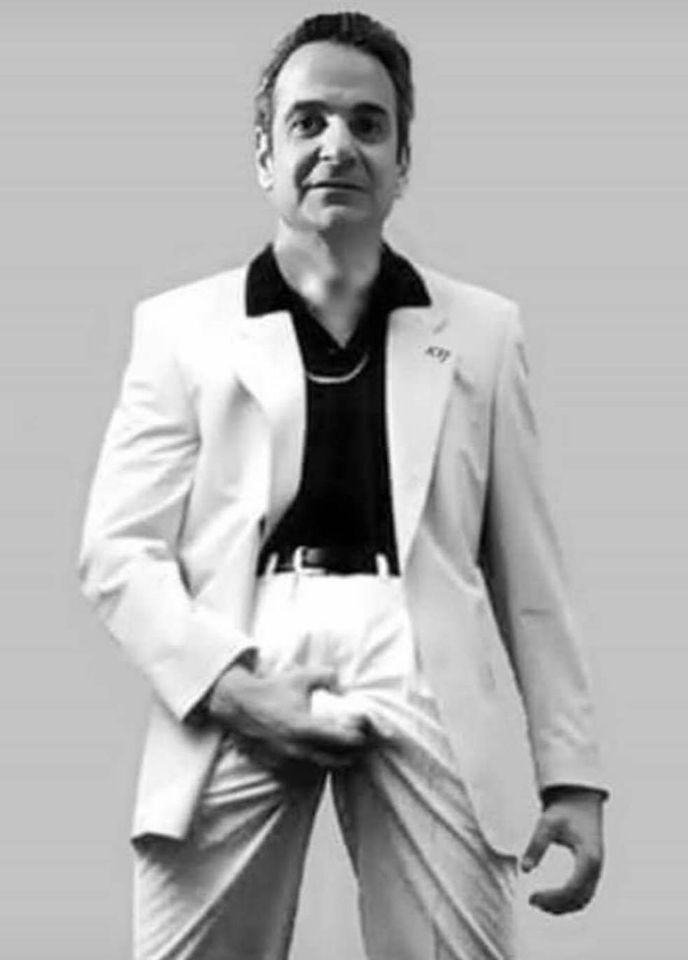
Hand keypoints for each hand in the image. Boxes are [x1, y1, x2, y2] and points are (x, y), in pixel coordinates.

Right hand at [206, 663, 370, 777]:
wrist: (237, 705)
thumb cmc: (268, 691)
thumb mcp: (299, 677)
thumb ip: (325, 675)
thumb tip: (339, 681)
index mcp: (305, 728)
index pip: (343, 740)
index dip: (359, 737)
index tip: (364, 732)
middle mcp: (297, 749)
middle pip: (337, 761)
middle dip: (352, 754)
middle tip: (360, 746)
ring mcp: (286, 762)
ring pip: (320, 770)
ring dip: (333, 763)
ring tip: (343, 754)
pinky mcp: (276, 768)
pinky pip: (302, 775)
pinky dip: (313, 769)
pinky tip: (318, 759)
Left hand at [521, 787, 604, 913]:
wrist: (580, 800)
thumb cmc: (564, 810)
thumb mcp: (547, 823)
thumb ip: (536, 845)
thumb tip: (524, 869)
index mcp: (589, 857)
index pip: (572, 888)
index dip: (552, 898)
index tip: (531, 896)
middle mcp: (597, 868)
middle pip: (580, 900)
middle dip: (556, 906)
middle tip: (531, 900)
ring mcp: (597, 870)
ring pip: (583, 900)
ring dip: (562, 906)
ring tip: (538, 901)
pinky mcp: (592, 870)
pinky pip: (583, 893)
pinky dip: (568, 900)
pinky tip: (550, 897)